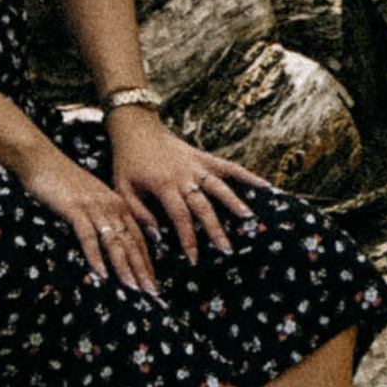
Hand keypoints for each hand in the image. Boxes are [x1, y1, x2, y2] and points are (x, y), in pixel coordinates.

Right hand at [17, 141, 162, 294]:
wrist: (43, 160)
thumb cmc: (64, 181)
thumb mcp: (92, 197)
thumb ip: (105, 215)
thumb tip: (113, 239)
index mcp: (117, 203)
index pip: (138, 237)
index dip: (147, 261)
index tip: (153, 282)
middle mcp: (110, 206)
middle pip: (131, 242)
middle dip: (142, 269)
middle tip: (152, 292)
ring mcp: (94, 207)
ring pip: (114, 242)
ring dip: (124, 267)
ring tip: (132, 287)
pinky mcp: (75, 209)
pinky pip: (88, 237)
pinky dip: (96, 257)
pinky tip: (102, 274)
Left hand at [104, 108, 260, 265]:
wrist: (134, 128)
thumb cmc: (127, 162)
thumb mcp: (122, 188)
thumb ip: (138, 213)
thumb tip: (157, 236)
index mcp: (162, 185)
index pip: (180, 216)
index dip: (188, 238)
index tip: (195, 259)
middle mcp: (183, 175)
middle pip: (203, 205)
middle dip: (215, 228)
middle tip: (227, 249)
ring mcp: (195, 164)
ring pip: (219, 184)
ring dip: (234, 201)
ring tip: (249, 218)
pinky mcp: (203, 156)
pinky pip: (227, 166)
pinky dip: (246, 175)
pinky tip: (264, 185)